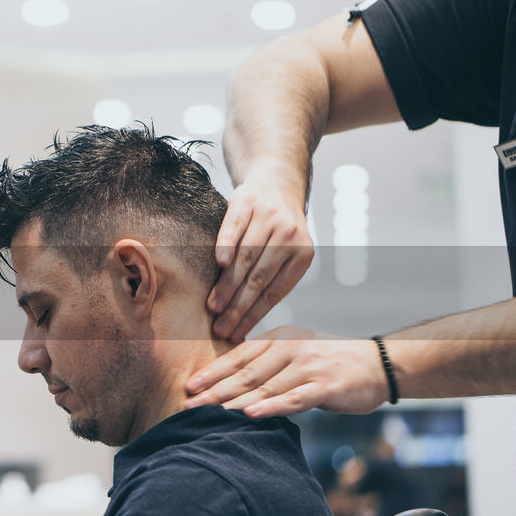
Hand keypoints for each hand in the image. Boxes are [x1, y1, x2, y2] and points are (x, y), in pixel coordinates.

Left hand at [184, 326, 387, 417]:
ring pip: (265, 387)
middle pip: (246, 373)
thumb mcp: (295, 355)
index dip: (212, 372)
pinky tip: (251, 414)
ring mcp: (308, 367)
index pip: (238, 357)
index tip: (189, 385)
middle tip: (190, 404)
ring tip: (211, 412)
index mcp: (279, 341)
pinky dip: (271, 407)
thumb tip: (230, 385)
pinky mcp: (326, 386)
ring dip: (236, 401)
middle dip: (215, 390)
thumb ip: (266, 366)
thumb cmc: (329, 363)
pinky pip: (294, 398)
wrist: (378, 364)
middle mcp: (290, 350)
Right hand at [209, 178, 313, 340]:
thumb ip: (272, 278)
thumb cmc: (276, 229)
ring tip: (213, 307)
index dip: (254, 315)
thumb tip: (245, 323)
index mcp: (303, 254)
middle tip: (221, 329)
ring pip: (246, 257)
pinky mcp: (247, 201)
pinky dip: (226, 245)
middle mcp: (290, 234)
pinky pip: (234, 228)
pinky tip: (219, 264)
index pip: (274, 292)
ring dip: (228, 285)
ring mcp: (269, 216)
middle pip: (259, 278)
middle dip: (238, 308)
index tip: (236, 334)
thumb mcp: (287, 252)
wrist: (276, 181)